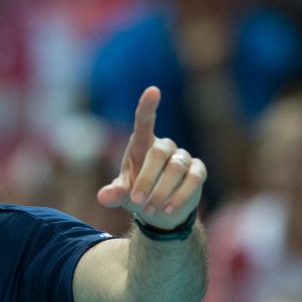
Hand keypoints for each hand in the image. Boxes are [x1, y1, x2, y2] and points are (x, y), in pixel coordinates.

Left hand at [97, 86, 206, 228]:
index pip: (144, 122)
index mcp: (142, 144)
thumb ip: (113, 194)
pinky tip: (167, 209)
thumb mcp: (122, 194)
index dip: (148, 106)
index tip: (153, 91)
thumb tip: (104, 197)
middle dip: (146, 178)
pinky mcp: (198, 172)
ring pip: (176, 168)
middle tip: (137, 201)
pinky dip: (178, 196)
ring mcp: (183, 157)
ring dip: (161, 191)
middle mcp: (164, 146)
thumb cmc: (137, 193)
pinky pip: (192, 180)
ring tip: (150, 209)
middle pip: (158, 153)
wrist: (160, 211)